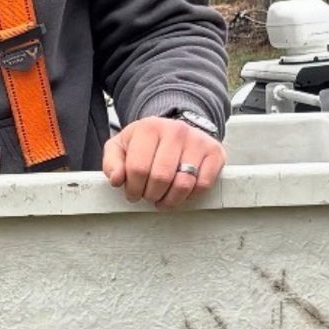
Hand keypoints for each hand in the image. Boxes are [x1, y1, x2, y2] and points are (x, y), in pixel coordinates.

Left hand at [102, 116, 224, 209]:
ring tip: (162, 198)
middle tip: (148, 196)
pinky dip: (190, 196)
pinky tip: (181, 193)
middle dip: (151, 195)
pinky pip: (202, 185)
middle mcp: (176, 131)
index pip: (138, 168)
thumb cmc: (147, 143)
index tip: (133, 193)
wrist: (177, 130)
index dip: (133, 188)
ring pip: (183, 184)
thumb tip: (116, 179)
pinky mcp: (215, 153)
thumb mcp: (122, 147)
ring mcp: (198, 141)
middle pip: (161, 178)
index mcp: (150, 128)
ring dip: (170, 200)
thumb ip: (113, 162)